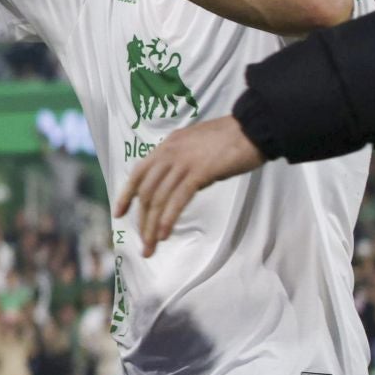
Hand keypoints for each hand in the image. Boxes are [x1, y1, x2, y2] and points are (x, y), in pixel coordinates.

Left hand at [114, 115, 265, 256]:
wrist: (255, 127)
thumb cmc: (231, 138)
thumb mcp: (196, 146)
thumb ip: (182, 163)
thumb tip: (178, 185)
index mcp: (166, 146)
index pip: (138, 173)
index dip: (126, 194)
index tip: (119, 213)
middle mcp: (168, 153)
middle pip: (146, 192)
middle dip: (142, 220)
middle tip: (143, 243)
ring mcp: (182, 162)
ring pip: (158, 199)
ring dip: (152, 226)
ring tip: (151, 247)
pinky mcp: (199, 172)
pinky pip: (177, 199)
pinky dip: (168, 219)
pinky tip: (164, 234)